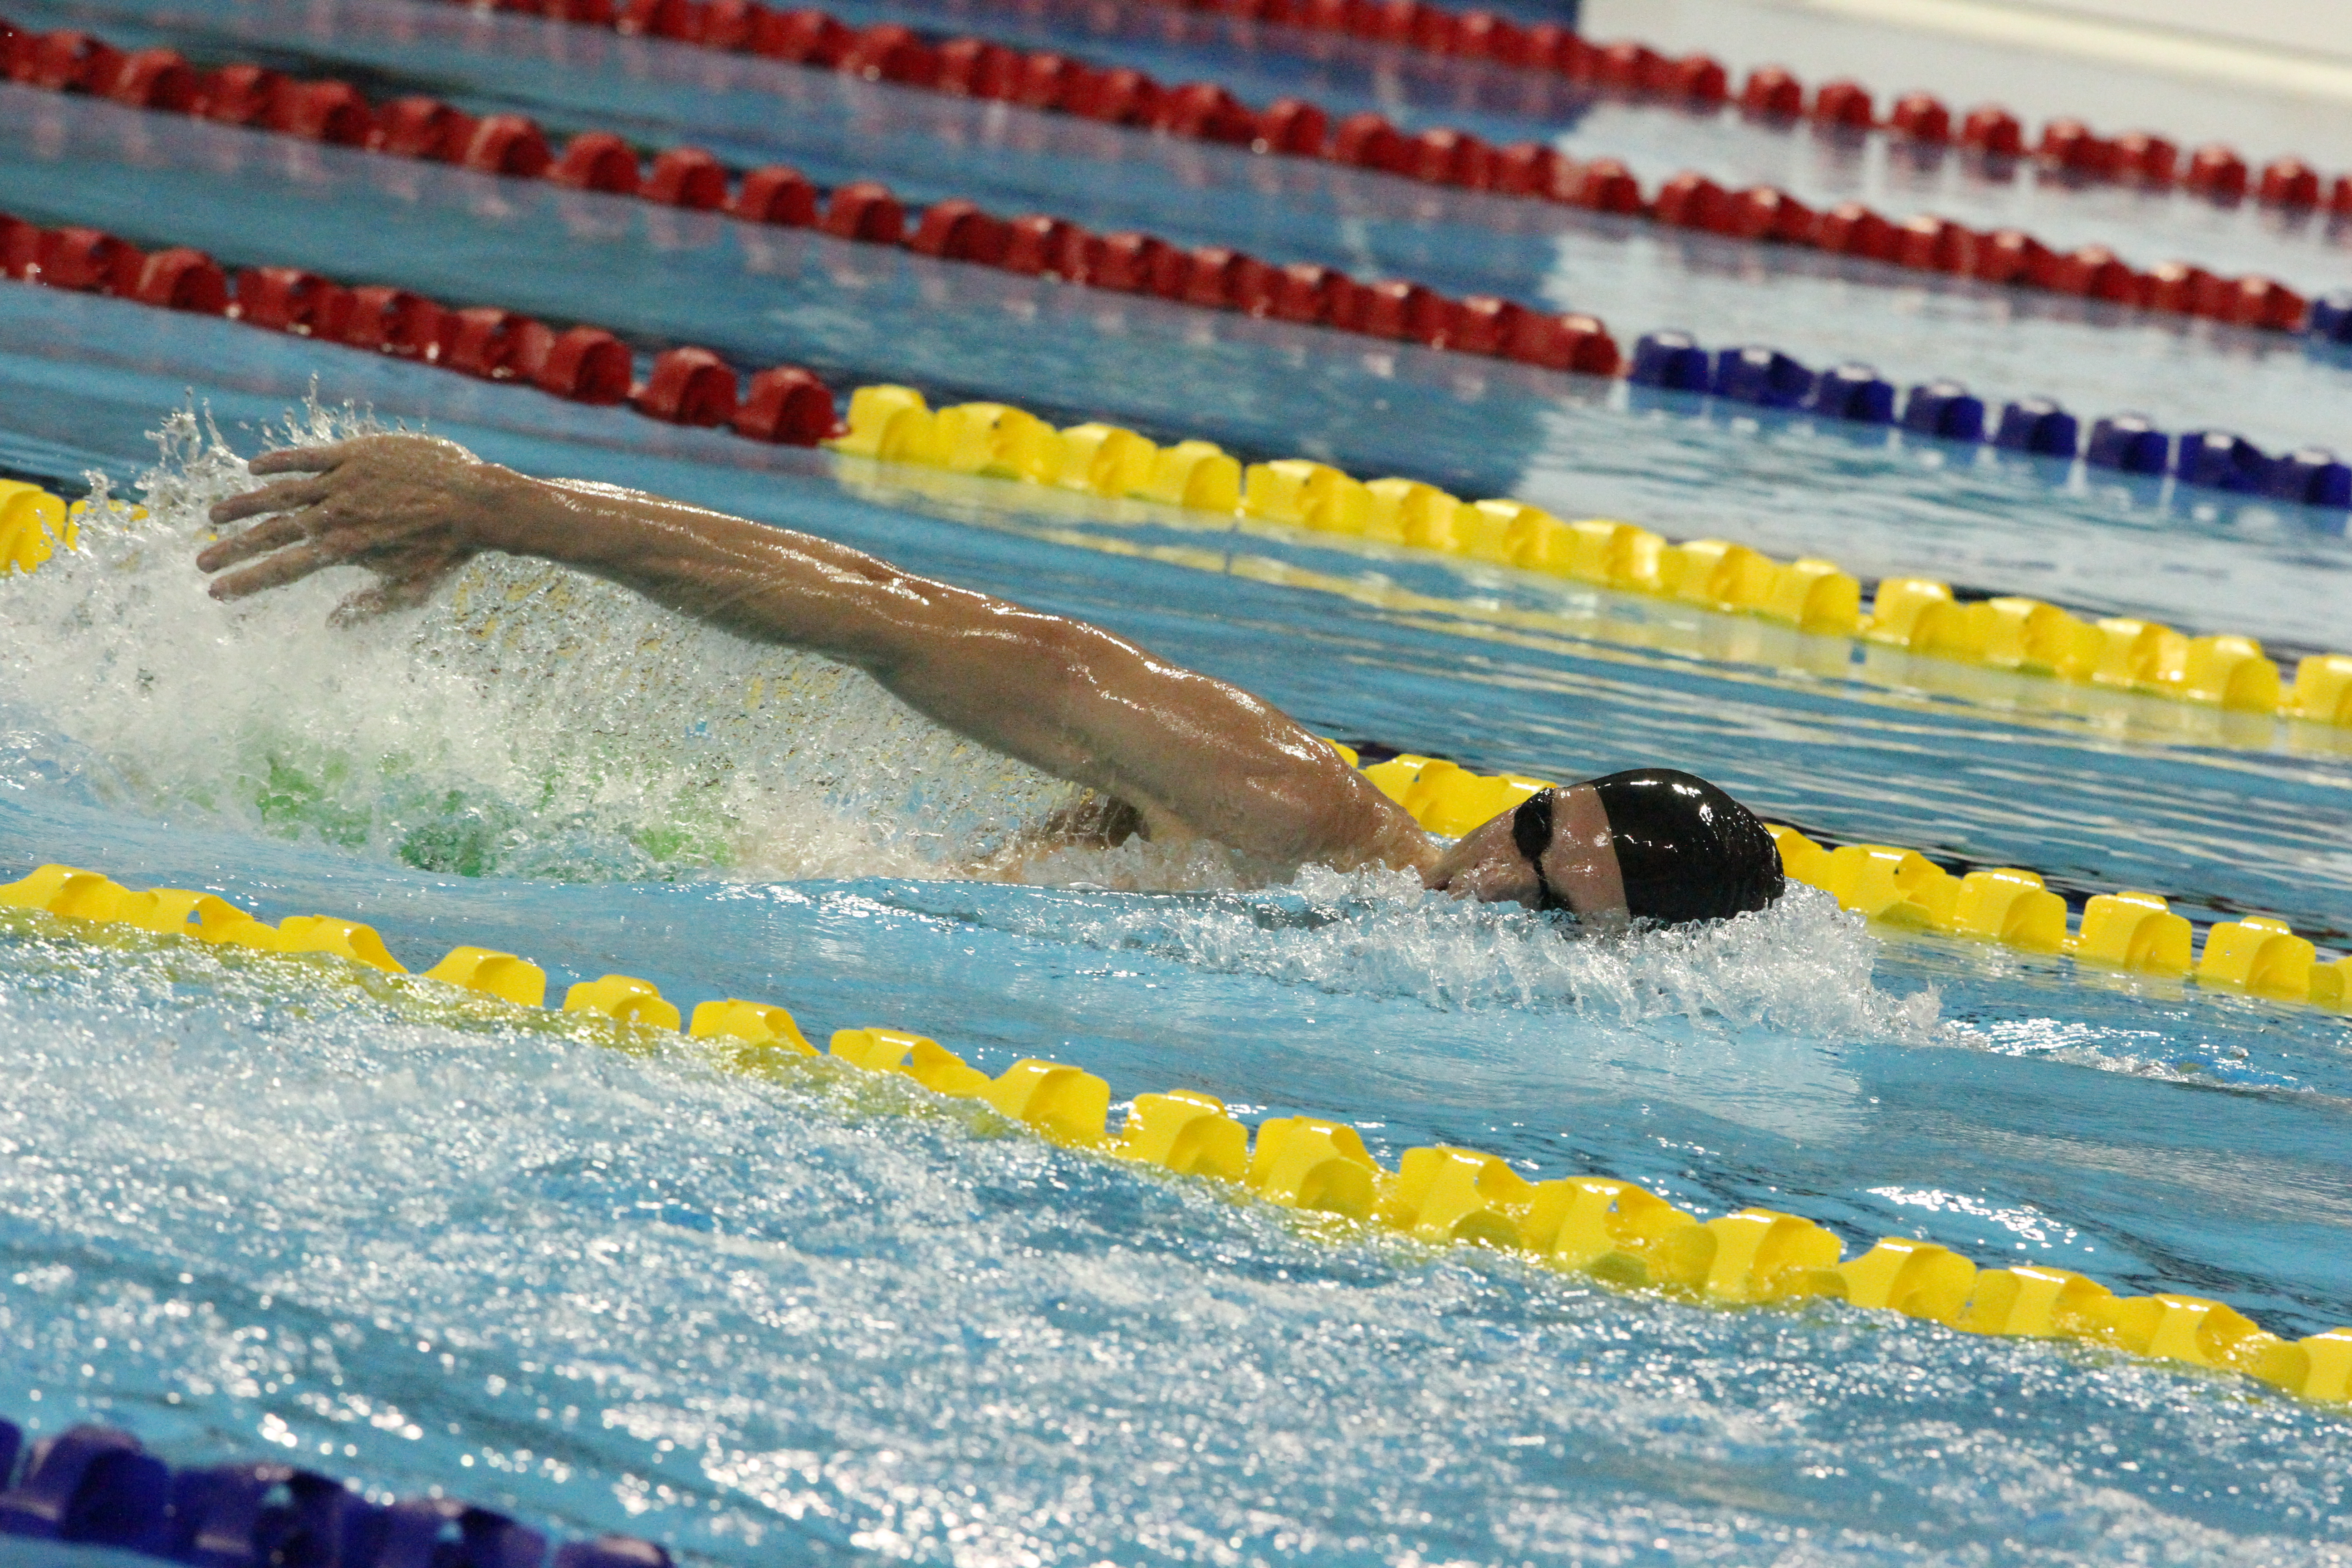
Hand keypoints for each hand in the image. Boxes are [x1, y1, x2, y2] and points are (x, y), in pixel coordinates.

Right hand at [198, 433, 507, 620]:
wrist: (477, 501)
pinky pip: (308, 456)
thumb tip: (330, 628)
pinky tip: (254, 468)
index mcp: (346, 550)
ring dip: (244, 505)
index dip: (247, 582)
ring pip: (281, 493)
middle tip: (200, 562)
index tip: (217, 592)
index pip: (284, 569)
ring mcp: (344, 481)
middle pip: (271, 533)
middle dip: (233, 550)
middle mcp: (337, 514)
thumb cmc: (447, 551)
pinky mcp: (356, 454)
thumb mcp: (411, 590)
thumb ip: (368, 609)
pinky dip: (280, 461)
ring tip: (213, 516)